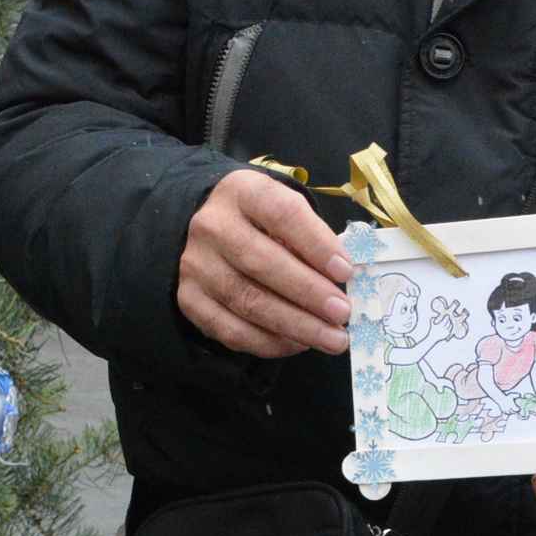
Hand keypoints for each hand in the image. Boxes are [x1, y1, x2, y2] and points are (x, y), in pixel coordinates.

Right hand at [175, 169, 353, 358]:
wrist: (206, 227)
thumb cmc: (261, 220)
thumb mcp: (284, 209)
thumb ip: (310, 236)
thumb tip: (341, 280)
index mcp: (243, 191)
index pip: (282, 214)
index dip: (316, 244)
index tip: (346, 272)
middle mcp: (212, 226)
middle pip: (262, 263)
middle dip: (309, 293)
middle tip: (343, 313)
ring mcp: (196, 265)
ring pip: (247, 301)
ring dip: (296, 325)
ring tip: (332, 338)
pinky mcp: (189, 299)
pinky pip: (230, 329)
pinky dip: (268, 342)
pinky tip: (298, 343)